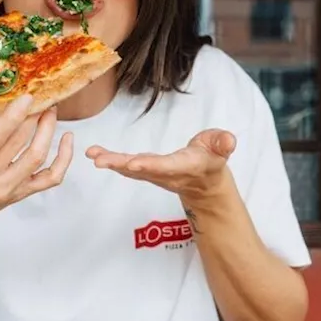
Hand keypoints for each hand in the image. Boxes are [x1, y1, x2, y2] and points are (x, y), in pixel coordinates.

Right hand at [0, 87, 73, 220]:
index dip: (13, 116)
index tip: (27, 97)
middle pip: (18, 144)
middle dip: (32, 117)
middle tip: (41, 98)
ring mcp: (6, 189)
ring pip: (36, 157)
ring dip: (48, 131)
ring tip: (50, 111)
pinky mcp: (22, 194)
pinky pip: (51, 178)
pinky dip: (64, 158)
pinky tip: (67, 138)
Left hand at [86, 129, 235, 198]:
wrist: (204, 181)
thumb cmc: (212, 158)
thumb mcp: (221, 148)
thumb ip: (223, 143)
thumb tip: (229, 140)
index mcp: (183, 166)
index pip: (165, 166)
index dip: (149, 165)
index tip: (133, 163)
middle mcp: (165, 173)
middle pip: (140, 169)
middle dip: (120, 165)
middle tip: (99, 161)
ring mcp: (153, 174)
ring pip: (129, 169)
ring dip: (110, 162)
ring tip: (92, 154)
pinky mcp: (145, 171)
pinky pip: (126, 166)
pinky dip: (110, 160)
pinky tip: (94, 154)